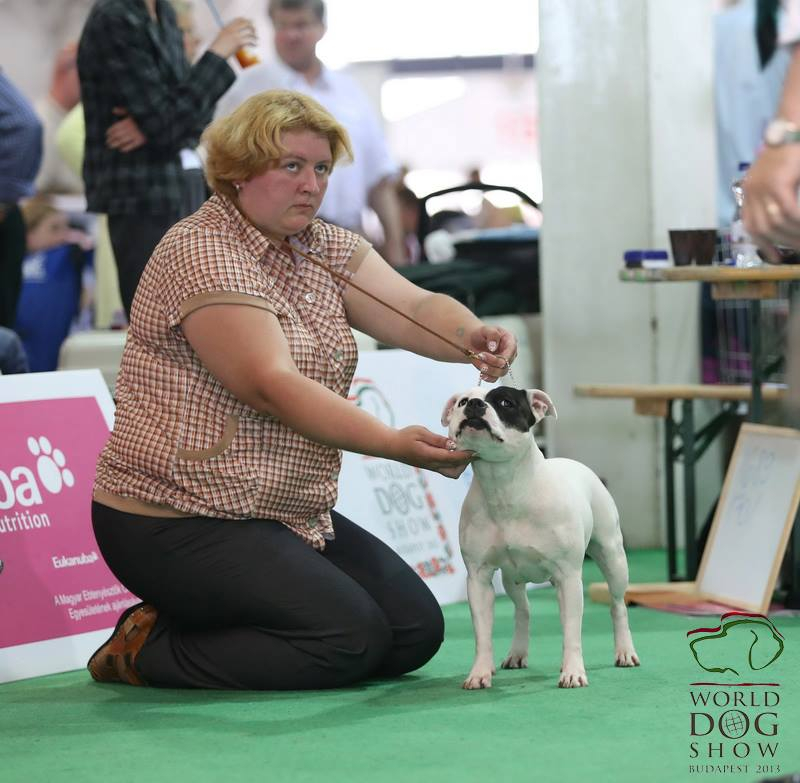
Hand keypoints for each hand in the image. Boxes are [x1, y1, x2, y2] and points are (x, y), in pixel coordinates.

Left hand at [106, 108, 146, 152]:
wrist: (152, 125)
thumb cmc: (140, 119)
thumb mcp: (131, 112)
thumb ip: (122, 111)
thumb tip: (113, 110)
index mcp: (127, 122)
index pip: (115, 128)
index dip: (110, 132)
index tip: (107, 135)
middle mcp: (130, 129)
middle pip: (117, 135)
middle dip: (111, 139)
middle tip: (107, 142)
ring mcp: (135, 135)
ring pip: (122, 141)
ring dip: (115, 144)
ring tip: (111, 146)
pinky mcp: (140, 141)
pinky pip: (131, 146)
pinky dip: (125, 148)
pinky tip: (121, 149)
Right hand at [209, 17, 257, 59]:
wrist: (217, 53)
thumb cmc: (219, 46)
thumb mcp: (223, 35)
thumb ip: (230, 31)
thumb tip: (238, 31)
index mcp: (229, 26)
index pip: (239, 19)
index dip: (246, 21)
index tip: (249, 24)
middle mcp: (232, 29)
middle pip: (245, 23)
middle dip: (251, 27)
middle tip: (254, 31)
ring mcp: (236, 35)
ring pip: (249, 32)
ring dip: (254, 35)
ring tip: (256, 39)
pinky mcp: (238, 43)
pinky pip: (249, 41)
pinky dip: (253, 43)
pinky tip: (255, 45)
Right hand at [388, 425, 473, 477]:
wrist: (392, 446)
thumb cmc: (405, 436)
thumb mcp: (421, 432)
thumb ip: (437, 439)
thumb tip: (452, 444)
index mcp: (429, 456)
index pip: (452, 458)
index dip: (466, 455)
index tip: (476, 450)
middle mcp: (432, 465)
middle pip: (455, 469)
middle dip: (466, 461)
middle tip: (472, 449)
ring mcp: (431, 467)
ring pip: (452, 473)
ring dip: (461, 465)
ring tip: (465, 452)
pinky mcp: (431, 467)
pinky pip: (447, 471)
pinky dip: (455, 465)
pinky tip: (456, 454)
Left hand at [467, 325, 517, 382]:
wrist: (473, 340)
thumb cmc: (481, 333)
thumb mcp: (486, 329)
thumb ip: (492, 335)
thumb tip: (493, 347)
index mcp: (510, 341)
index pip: (510, 353)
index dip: (497, 357)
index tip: (482, 354)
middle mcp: (510, 353)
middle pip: (505, 365)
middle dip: (490, 364)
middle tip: (478, 358)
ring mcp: (504, 363)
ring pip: (500, 373)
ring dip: (487, 370)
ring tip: (476, 362)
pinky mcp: (497, 370)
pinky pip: (495, 378)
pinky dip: (487, 377)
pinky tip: (480, 373)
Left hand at [742, 144, 799, 261]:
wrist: (792, 124)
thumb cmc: (792, 150)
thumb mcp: (780, 177)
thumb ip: (778, 196)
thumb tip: (786, 219)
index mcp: (749, 191)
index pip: (751, 225)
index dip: (762, 244)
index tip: (775, 257)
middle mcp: (751, 191)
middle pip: (762, 228)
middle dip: (781, 242)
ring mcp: (762, 187)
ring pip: (775, 222)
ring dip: (793, 234)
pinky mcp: (777, 182)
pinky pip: (787, 211)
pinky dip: (798, 221)